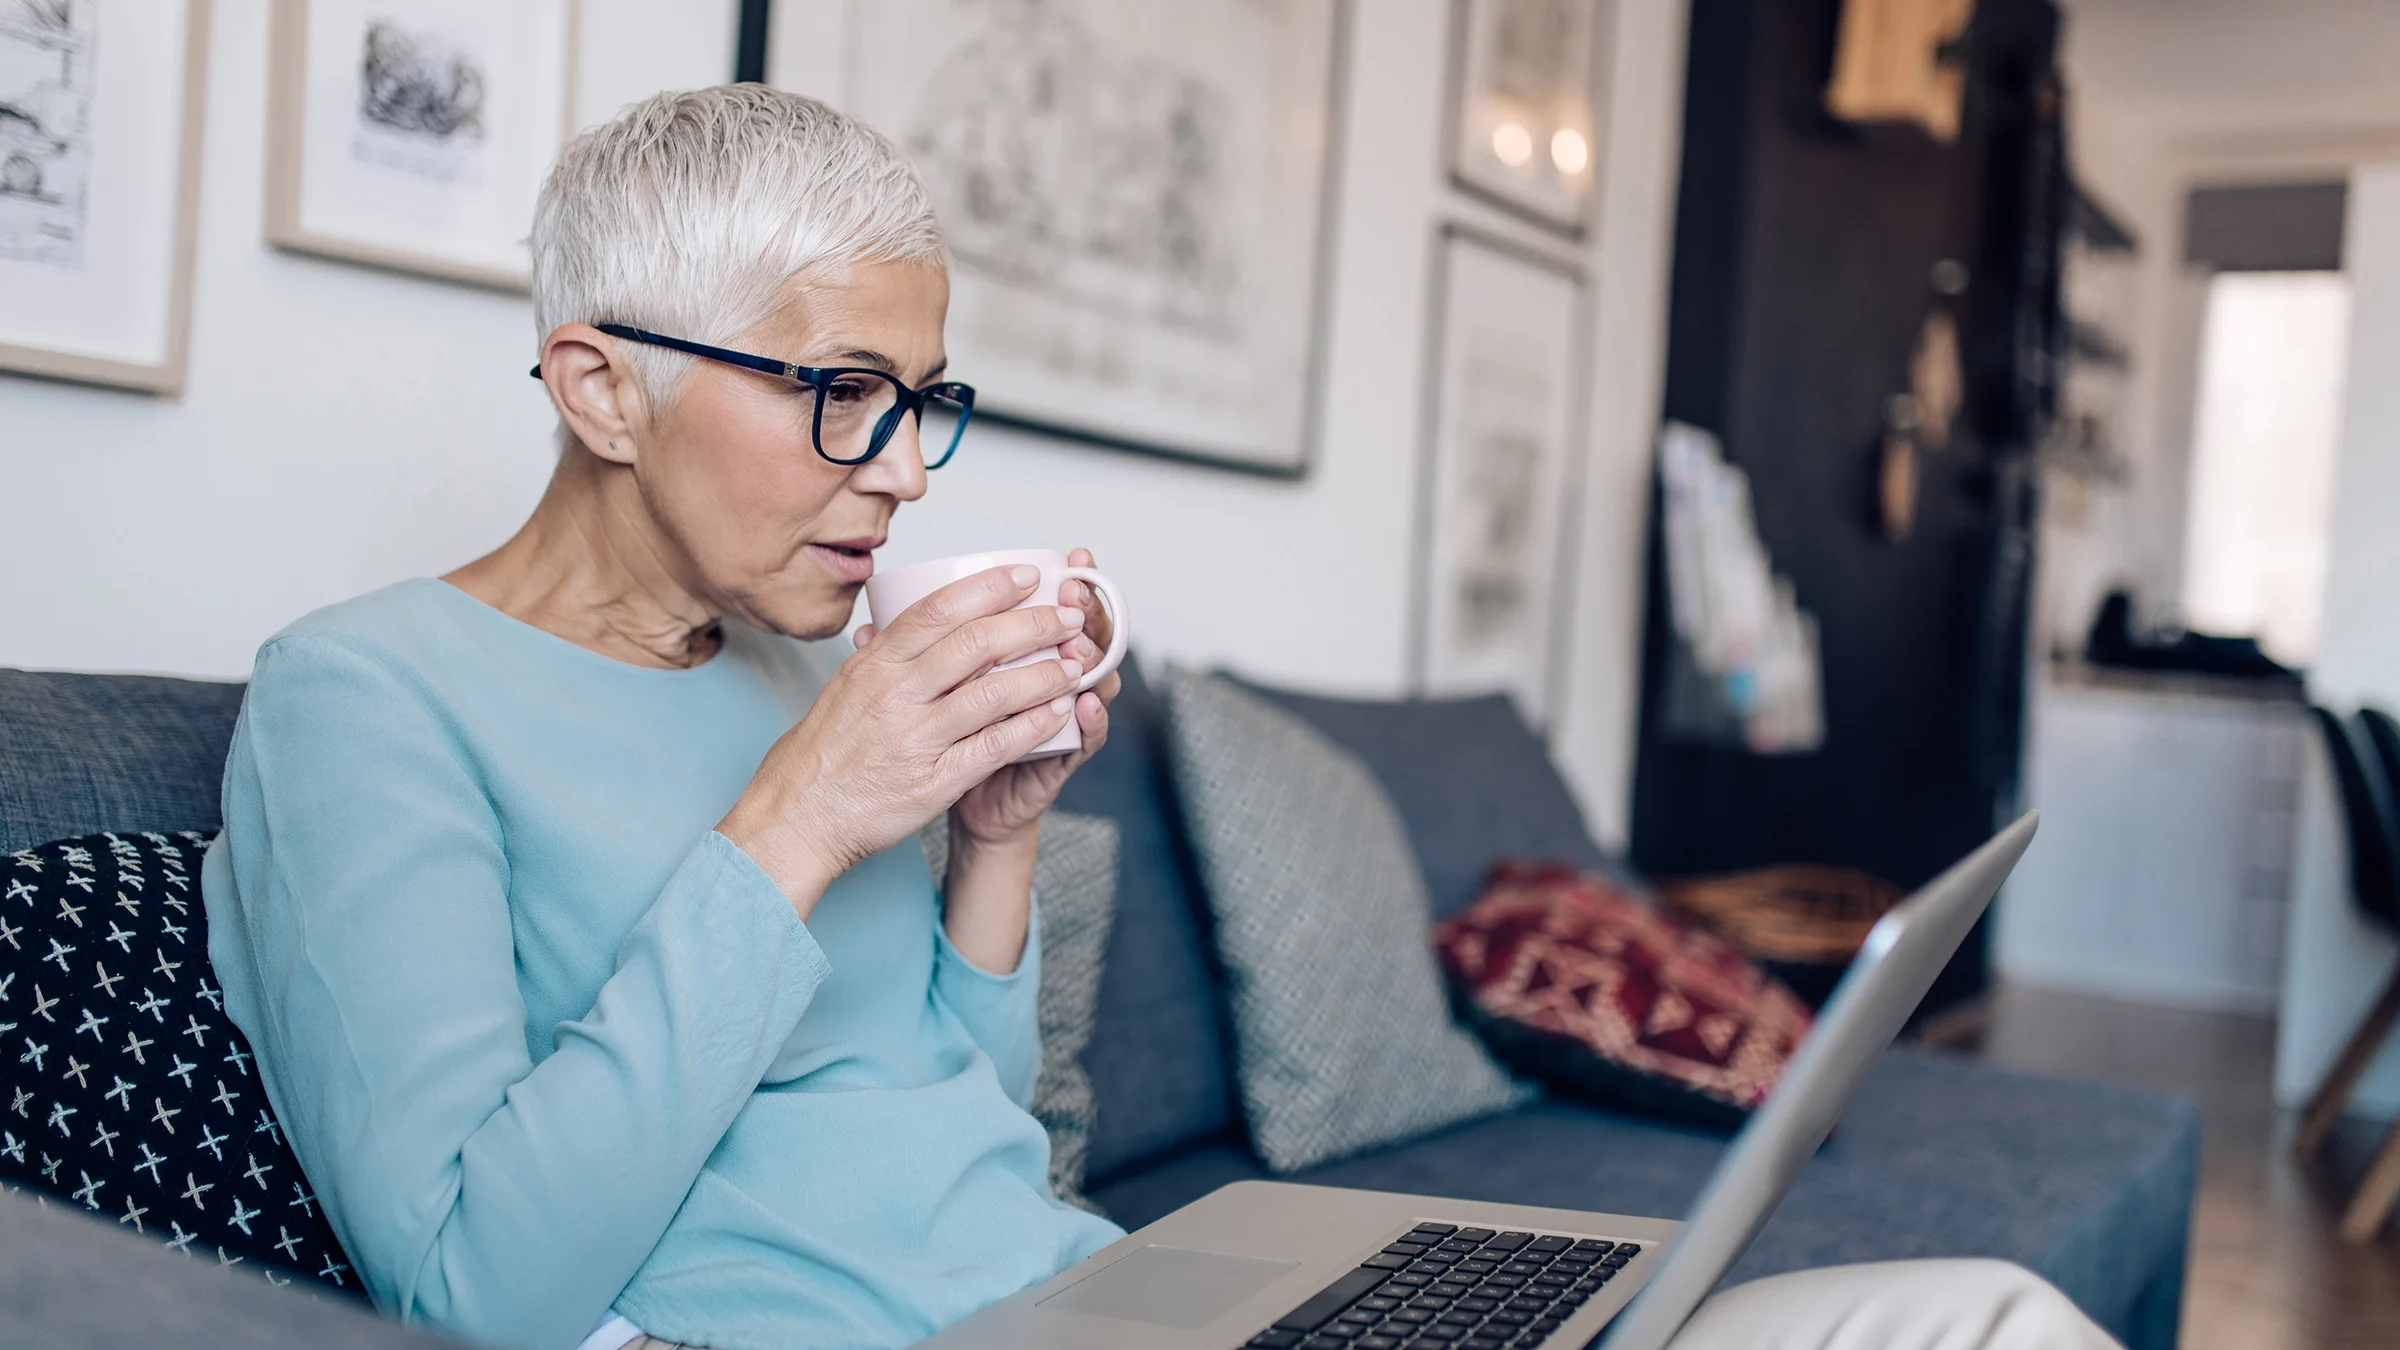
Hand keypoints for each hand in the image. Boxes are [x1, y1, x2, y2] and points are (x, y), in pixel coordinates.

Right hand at [716, 563, 1090, 914]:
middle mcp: (894, 694)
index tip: (1028, 576)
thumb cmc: (821, 754)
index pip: (939, 609)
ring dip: (1044, 675)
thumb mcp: (844, 688)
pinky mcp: (933, 781)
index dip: (991, 587)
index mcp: (874, 664)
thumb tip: (901, 623)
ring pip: (994, 693)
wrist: (797, 817)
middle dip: (1033, 625)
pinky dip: (1033, 725)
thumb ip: (881, 656)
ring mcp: (915, 738)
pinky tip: (1058, 712)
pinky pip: (994, 746)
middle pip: (976, 643)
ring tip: (1075, 664)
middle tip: (1067, 618)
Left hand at [942, 548, 1119, 846]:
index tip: (1072, 555)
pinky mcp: (1063, 761)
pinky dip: (1092, 720)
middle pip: (1081, 636)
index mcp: (1019, 659)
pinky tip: (1087, 704)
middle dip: (1081, 610)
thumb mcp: (930, 702)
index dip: (1066, 583)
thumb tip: (867, 631)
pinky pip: (1087, 739)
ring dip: (1093, 658)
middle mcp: (1047, 682)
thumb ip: (914, 664)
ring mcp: (1061, 720)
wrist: (968, 811)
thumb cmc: (947, 750)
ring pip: (1094, 681)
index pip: (1053, 610)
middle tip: (1076, 593)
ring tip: (1084, 643)